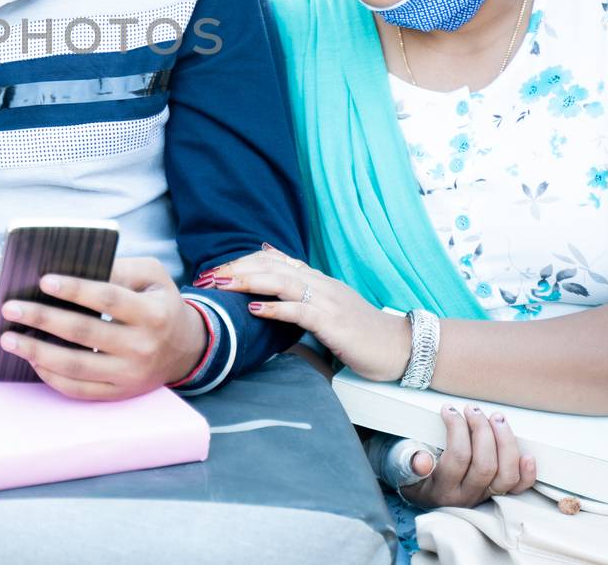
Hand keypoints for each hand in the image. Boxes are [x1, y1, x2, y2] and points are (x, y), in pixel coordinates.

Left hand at [0, 257, 206, 399]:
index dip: (75, 289)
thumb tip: (72, 269)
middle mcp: (142, 347)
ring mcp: (130, 375)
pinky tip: (31, 360)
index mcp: (152, 313)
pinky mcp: (119, 394)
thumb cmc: (160, 303)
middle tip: (9, 308)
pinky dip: (51, 377)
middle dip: (43, 319)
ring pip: (77, 366)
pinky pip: (80, 390)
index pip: (108, 298)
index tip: (42, 280)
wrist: (186, 350)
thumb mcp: (152, 276)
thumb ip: (119, 269)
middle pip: (85, 333)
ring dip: (37, 352)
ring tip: (7, 339)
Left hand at [205, 245, 411, 381]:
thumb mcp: (329, 306)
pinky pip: (301, 311)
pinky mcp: (334, 323)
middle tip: (207, 277)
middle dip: (237, 270)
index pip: (274, 261)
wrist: (399, 347)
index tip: (214, 270)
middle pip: (272, 267)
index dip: (242, 262)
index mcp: (318, 280)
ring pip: (283, 282)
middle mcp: (321, 284)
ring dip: (249, 282)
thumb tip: (273, 277)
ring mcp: (328, 301)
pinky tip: (255, 309)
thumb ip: (303, 292)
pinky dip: (276, 308)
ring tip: (222, 285)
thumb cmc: (362, 332)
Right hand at [398, 405, 537, 507]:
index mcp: (441, 489)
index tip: (449, 410)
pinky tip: (526, 455)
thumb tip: (422, 461)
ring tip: (496, 418)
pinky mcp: (496, 494)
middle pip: (485, 465)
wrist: (419, 492)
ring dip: (505, 443)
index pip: (458, 457)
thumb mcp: (399, 465)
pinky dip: (527, 473)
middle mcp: (465, 496)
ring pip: (506, 475)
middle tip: (472, 409)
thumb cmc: (409, 472)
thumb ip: (407, 461)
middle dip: (482, 430)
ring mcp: (484, 496)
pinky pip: (518, 489)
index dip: (457, 428)